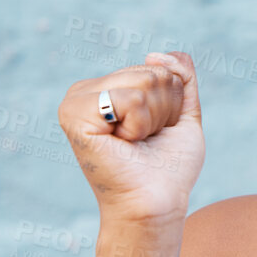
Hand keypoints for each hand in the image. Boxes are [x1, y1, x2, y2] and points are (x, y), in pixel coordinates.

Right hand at [57, 52, 204, 225]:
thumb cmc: (169, 168)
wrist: (157, 203)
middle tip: (146, 141)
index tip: (153, 133)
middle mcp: (85, 90)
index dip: (169, 103)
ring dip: (153, 119)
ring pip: (144, 81)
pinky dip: (139, 125)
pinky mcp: (74, 115)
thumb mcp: (181, 113)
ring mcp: (75, 101)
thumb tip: (155, 53)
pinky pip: (131, 99)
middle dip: (163, 109)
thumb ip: (180, 76)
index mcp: (105, 88)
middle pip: (151, 71)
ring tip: (135, 143)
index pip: (155, 68)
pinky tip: (123, 144)